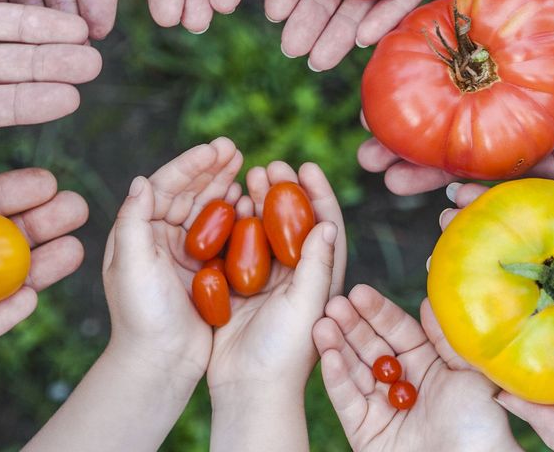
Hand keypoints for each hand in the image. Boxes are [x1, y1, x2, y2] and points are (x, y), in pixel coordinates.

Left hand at [102, 137, 244, 382]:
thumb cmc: (141, 314)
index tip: (217, 148)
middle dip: (212, 169)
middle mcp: (158, 237)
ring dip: (225, 187)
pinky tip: (252, 203)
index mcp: (137, 231)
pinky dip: (236, 216)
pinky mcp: (203, 272)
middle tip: (237, 149)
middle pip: (188, 192)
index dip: (190, 164)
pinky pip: (223, 235)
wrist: (159, 362)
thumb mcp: (132, 264)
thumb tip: (142, 180)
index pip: (164, 186)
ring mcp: (182, 254)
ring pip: (207, 210)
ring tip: (248, 169)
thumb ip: (133, 220)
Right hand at [207, 162, 345, 450]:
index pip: (326, 226)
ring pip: (265, 230)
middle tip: (269, 165)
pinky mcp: (241, 288)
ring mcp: (269, 281)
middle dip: (284, 190)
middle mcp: (298, 276)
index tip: (306, 165)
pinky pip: (238, 247)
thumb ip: (316, 266)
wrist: (248, 388)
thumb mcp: (305, 307)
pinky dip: (234, 224)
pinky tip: (227, 205)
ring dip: (259, 201)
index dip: (319, 193)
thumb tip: (327, 223)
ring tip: (249, 176)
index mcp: (322, 279)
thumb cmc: (285, 354)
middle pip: (293, 221)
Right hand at [312, 284, 518, 451]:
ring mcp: (381, 408)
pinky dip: (336, 378)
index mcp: (428, 366)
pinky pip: (347, 401)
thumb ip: (447, 339)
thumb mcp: (472, 374)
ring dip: (337, 346)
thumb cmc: (482, 426)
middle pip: (371, 347)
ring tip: (323, 324)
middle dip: (351, 325)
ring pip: (354, 370)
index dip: (378, 312)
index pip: (398, 331)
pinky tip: (329, 356)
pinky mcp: (364, 431)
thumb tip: (427, 303)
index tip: (359, 292)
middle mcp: (402, 384)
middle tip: (334, 304)